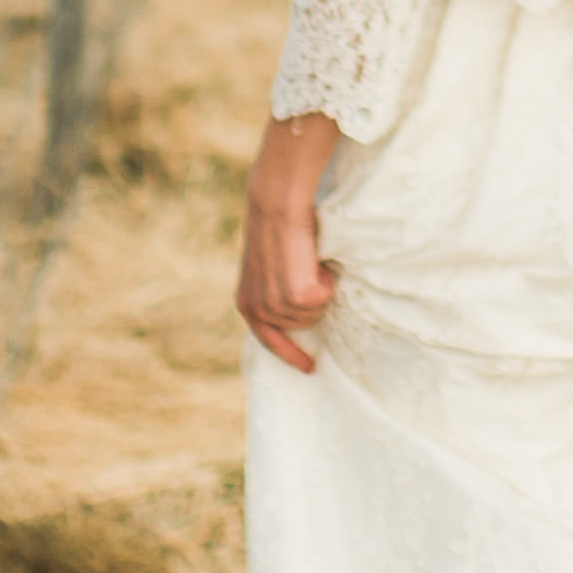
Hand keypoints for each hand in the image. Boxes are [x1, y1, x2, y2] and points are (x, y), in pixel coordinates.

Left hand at [239, 114, 339, 374]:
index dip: (291, 355)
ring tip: (306, 259)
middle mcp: (258, 310)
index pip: (269, 342)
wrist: (276, 204)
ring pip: (315, 312)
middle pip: (303, 324)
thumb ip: (275, 290)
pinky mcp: (297, 296)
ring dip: (318, 287)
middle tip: (306, 267)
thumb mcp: (268, 267)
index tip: (311, 368)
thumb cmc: (278, 227)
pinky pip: (324, 297)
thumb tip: (299, 306)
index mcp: (246, 304)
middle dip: (311, 299)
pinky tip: (312, 258)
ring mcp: (276, 305)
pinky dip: (326, 277)